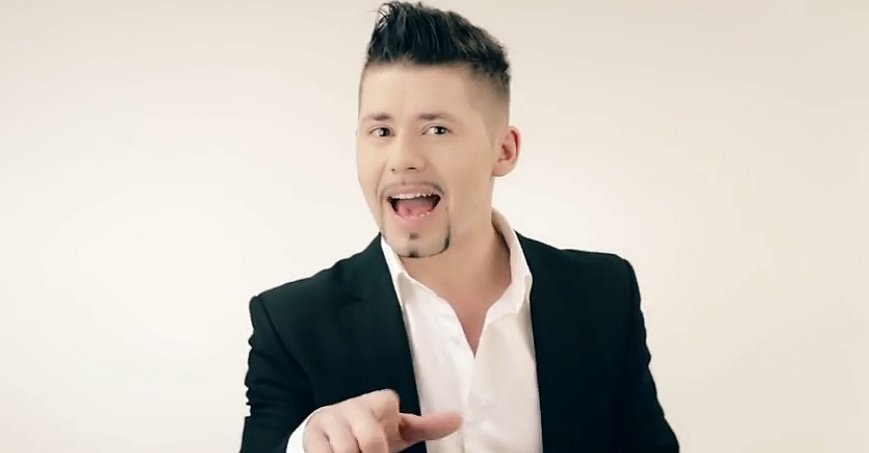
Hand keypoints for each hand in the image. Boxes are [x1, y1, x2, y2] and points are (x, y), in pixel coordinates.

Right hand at [303, 389, 461, 452]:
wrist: (327, 433)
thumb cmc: (371, 431)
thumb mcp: (399, 429)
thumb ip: (426, 426)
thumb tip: (458, 419)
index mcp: (379, 402)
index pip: (390, 426)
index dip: (387, 446)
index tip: (385, 448)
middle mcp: (354, 406)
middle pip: (370, 441)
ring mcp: (330, 419)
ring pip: (346, 450)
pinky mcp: (311, 434)